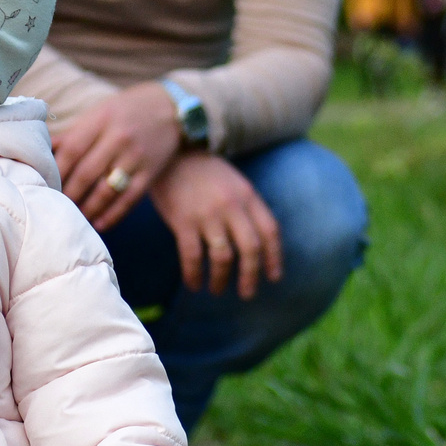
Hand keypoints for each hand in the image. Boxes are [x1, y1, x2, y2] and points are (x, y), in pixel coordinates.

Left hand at [54, 83, 186, 229]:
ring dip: (87, 208)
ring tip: (73, 218)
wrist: (171, 107)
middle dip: (67, 194)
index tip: (42, 185)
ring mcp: (136, 157)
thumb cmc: (126, 110)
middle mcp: (118, 138)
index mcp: (101, 120)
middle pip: (86, 173)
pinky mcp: (150, 172)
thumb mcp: (99, 113)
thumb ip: (73, 134)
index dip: (55, 171)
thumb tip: (41, 151)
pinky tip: (98, 224)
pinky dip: (113, 215)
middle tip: (53, 207)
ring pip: (106, 190)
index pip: (71, 149)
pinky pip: (129, 199)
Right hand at [151, 152, 283, 299]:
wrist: (171, 152)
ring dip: (221, 279)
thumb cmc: (203, 171)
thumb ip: (246, 207)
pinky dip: (193, 275)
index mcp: (247, 196)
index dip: (274, 257)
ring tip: (217, 290)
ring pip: (223, 257)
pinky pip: (192, 256)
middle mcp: (231, 206)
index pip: (270, 231)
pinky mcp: (183, 221)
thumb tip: (257, 242)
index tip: (273, 277)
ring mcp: (207, 214)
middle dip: (251, 276)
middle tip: (247, 294)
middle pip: (250, 248)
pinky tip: (193, 284)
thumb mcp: (234, 182)